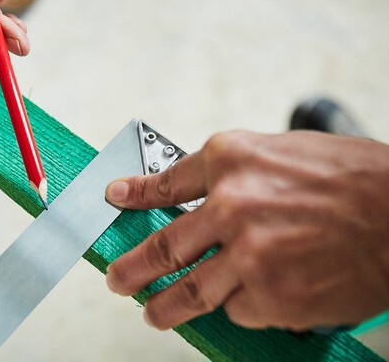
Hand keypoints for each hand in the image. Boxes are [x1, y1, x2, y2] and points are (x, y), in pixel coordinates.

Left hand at [104, 130, 388, 330]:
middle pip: (162, 247)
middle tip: (116, 279)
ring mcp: (249, 256)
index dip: (135, 195)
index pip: (164, 184)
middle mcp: (230, 206)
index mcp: (229, 161)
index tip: (116, 201)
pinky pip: (236, 310)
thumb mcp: (279, 153)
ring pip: (188, 293)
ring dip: (164, 307)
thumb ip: (231, 174)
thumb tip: (196, 195)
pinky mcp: (272, 297)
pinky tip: (249, 298)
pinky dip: (237, 306)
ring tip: (152, 312)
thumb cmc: (350, 178)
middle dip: (130, 268)